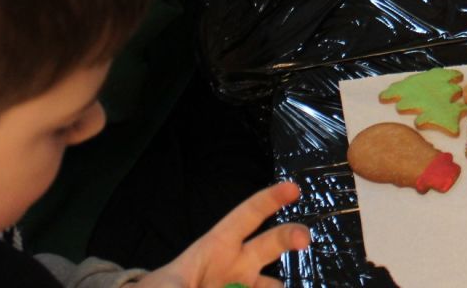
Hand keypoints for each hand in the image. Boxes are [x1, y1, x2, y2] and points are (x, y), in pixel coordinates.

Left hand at [138, 181, 309, 287]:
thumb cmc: (162, 287)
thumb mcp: (167, 285)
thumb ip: (183, 286)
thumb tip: (221, 284)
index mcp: (218, 245)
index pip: (248, 215)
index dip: (270, 199)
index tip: (293, 188)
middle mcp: (238, 264)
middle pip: (271, 243)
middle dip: (290, 236)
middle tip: (303, 238)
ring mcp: (244, 285)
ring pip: (273, 285)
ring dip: (277, 287)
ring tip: (270, 287)